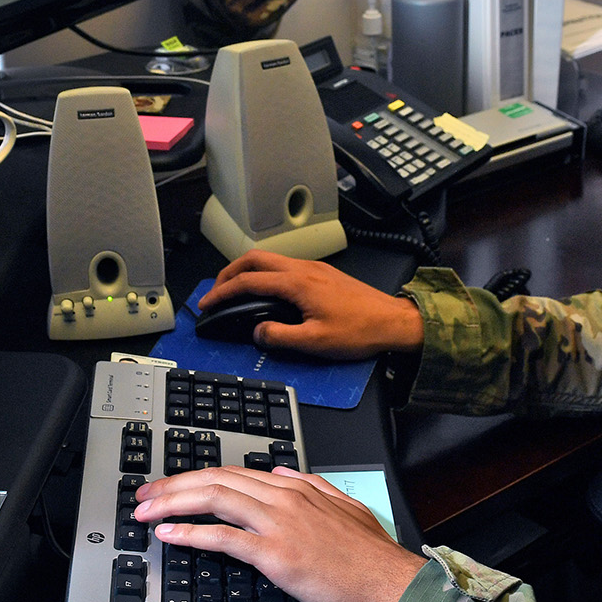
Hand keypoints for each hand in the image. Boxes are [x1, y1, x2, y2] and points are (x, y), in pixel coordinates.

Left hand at [134, 466, 428, 601]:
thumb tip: (283, 471)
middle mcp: (285, 498)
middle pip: (216, 480)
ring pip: (214, 499)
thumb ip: (314, 487)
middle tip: (142, 496)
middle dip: (172, 485)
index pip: (234, 473)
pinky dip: (190, 533)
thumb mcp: (347, 508)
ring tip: (144, 512)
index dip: (197, 476)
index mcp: (298, 489)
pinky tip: (168, 536)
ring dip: (172, 503)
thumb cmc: (373, 560)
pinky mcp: (277, 554)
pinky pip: (224, 538)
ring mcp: (280, 524)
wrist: (394, 588)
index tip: (171, 485)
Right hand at [197, 251, 423, 359]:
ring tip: (236, 290)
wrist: (393, 321)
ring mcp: (314, 268)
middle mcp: (304, 269)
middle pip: (255, 259)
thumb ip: (280, 337)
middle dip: (229, 273)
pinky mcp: (323, 273)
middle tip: (216, 291)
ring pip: (270, 259)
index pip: (249, 281)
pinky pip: (285, 266)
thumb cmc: (360, 331)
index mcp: (297, 283)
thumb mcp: (315, 342)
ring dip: (248, 271)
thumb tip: (258, 332)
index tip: (208, 303)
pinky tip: (266, 291)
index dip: (223, 292)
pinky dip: (266, 274)